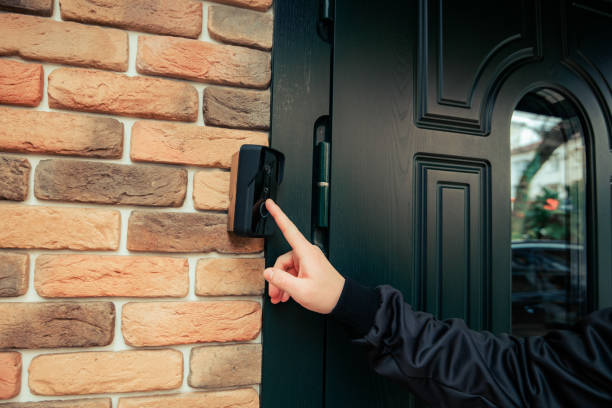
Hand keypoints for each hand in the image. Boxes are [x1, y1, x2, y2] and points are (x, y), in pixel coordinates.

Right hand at [263, 199, 344, 313]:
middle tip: (274, 292)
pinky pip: (292, 272)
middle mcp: (306, 253)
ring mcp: (307, 260)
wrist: (341, 300)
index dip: (278, 214)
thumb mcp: (300, 290)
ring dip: (281, 283)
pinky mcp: (308, 266)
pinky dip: (287, 283)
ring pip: (285, 268)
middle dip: (276, 277)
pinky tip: (286, 294)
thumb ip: (281, 280)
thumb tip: (268, 272)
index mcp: (306, 252)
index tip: (270, 204)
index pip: (288, 229)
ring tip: (280, 297)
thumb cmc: (327, 294)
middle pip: (282, 260)